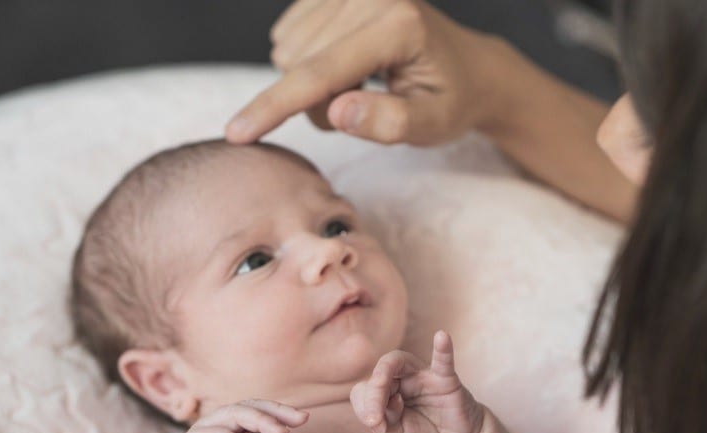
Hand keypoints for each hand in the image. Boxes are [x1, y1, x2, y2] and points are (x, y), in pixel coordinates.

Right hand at [174, 400, 308, 432]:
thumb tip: (278, 428)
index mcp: (231, 423)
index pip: (256, 407)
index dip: (280, 410)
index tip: (303, 418)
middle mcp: (215, 421)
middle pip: (247, 406)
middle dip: (273, 415)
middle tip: (290, 429)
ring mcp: (202, 429)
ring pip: (235, 414)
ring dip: (262, 424)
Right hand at [226, 0, 498, 145]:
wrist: (469, 69)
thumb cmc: (452, 102)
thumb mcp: (433, 126)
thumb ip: (390, 122)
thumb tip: (339, 111)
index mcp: (398, 25)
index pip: (322, 72)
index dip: (275, 106)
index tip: (237, 133)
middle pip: (299, 63)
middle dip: (316, 102)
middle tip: (363, 110)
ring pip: (288, 50)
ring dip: (313, 84)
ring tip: (359, 89)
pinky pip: (290, 36)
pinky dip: (310, 63)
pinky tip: (347, 67)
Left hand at [350, 330, 484, 432]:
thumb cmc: (424, 432)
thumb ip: (381, 425)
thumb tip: (373, 419)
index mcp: (387, 389)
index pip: (364, 388)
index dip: (364, 406)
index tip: (377, 426)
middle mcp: (403, 377)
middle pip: (379, 373)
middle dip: (372, 397)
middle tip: (375, 421)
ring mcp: (424, 375)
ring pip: (399, 360)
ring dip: (383, 375)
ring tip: (380, 385)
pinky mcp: (446, 380)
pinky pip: (443, 361)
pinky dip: (443, 349)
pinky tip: (442, 337)